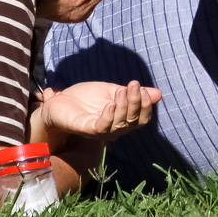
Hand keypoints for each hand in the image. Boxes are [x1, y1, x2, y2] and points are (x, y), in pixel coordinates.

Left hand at [35, 80, 161, 142]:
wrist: (60, 101)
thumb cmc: (85, 98)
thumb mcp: (112, 91)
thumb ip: (131, 94)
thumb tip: (158, 94)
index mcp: (122, 120)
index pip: (141, 119)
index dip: (144, 105)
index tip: (140, 87)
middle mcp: (114, 129)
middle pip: (133, 122)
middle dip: (136, 102)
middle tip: (133, 84)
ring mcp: (100, 131)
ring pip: (120, 125)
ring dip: (124, 106)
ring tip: (123, 89)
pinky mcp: (86, 129)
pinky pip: (102, 127)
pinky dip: (109, 116)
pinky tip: (110, 104)